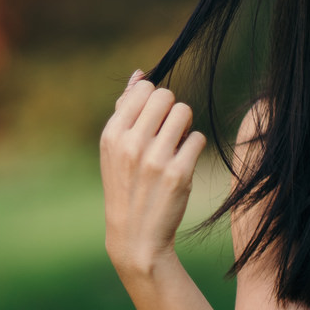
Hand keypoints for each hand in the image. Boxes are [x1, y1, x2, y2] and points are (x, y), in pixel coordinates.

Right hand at [100, 71, 205, 276]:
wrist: (135, 236)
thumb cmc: (126, 186)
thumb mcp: (114, 149)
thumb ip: (125, 109)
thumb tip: (139, 74)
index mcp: (112, 134)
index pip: (144, 89)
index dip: (153, 101)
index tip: (151, 121)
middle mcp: (131, 143)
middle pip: (167, 96)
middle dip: (171, 110)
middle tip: (167, 132)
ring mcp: (155, 159)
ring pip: (185, 112)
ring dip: (184, 127)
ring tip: (174, 146)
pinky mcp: (178, 173)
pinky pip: (197, 138)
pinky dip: (193, 148)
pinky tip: (182, 164)